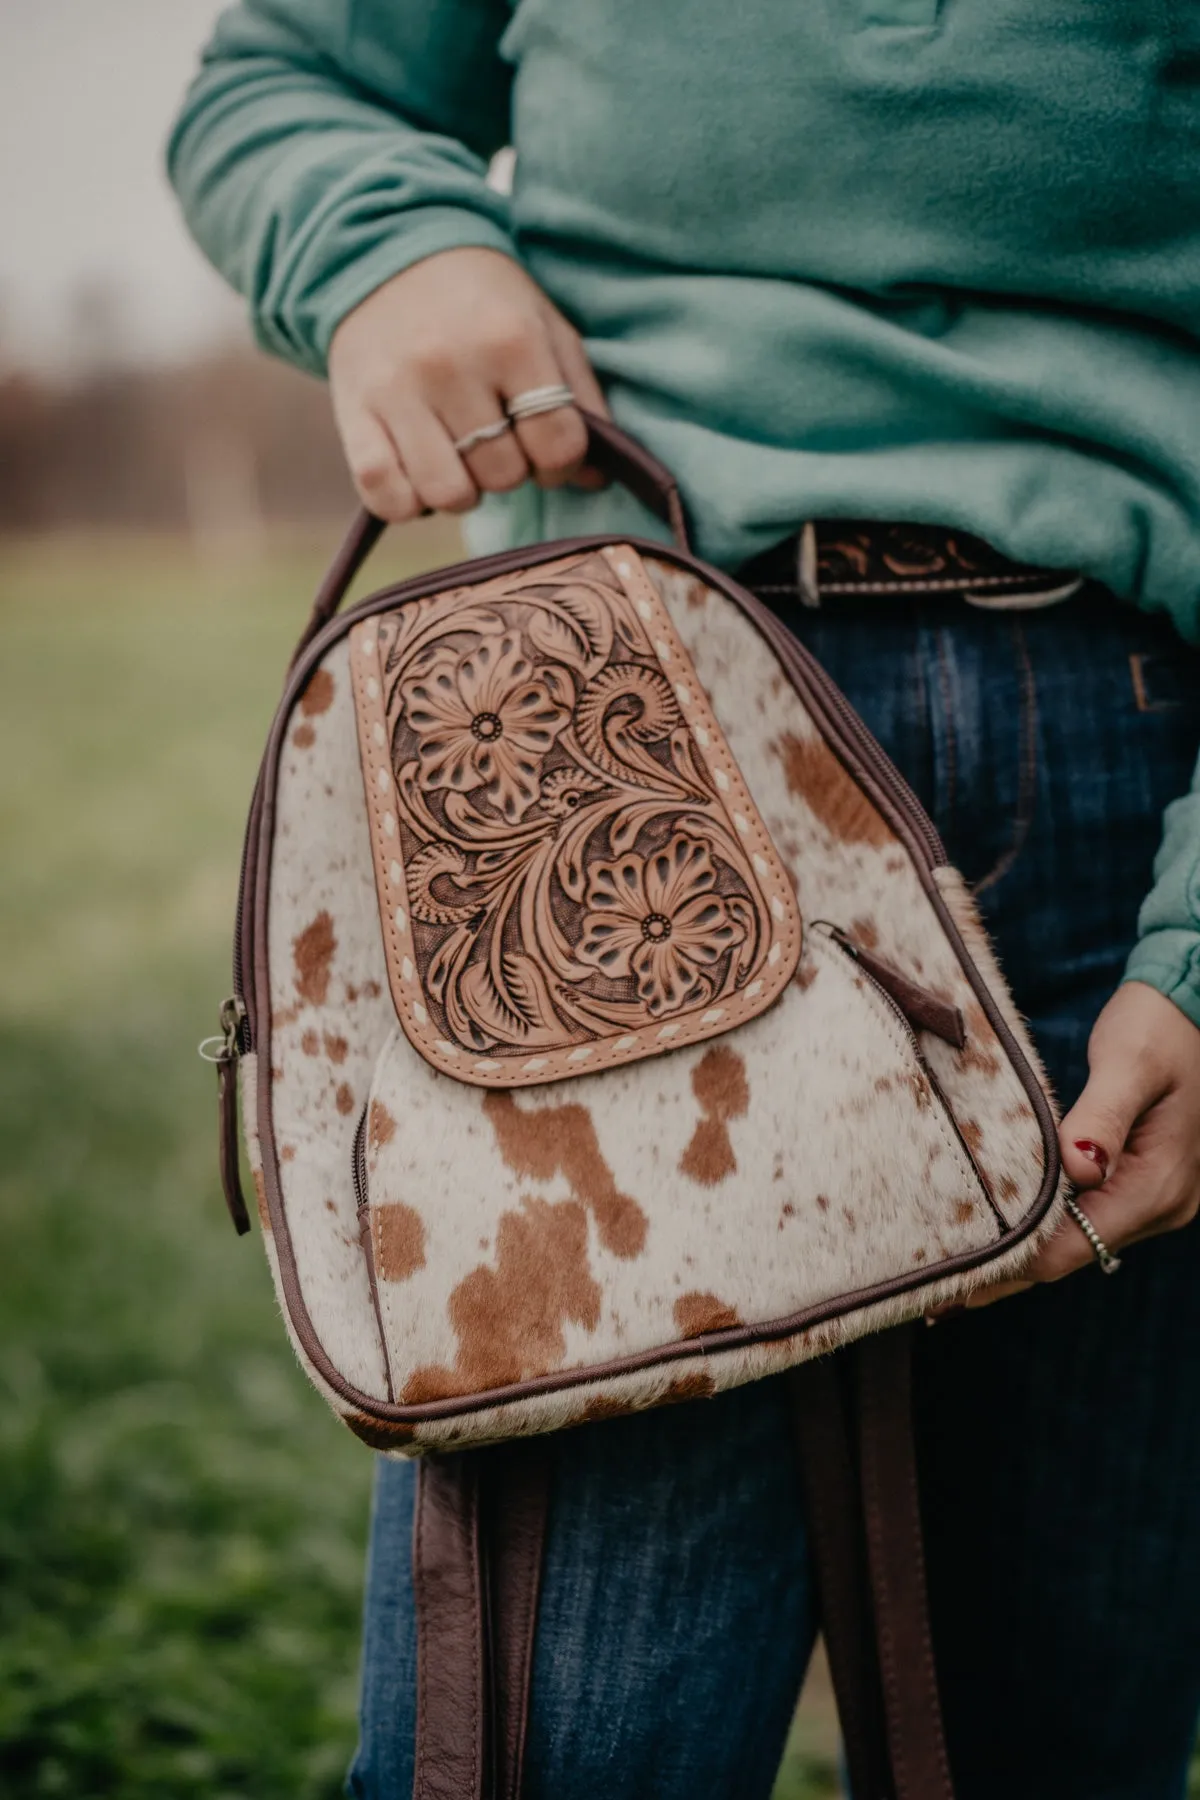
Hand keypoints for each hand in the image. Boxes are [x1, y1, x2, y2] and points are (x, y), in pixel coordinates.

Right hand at [327, 248, 608, 521]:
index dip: (561, 462)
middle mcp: (451, 364)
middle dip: (510, 469)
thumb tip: (594, 478)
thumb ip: (580, 398)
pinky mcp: (353, 414)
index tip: (546, 448)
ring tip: (458, 458)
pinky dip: (408, 503)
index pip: (557, 444)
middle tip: (496, 440)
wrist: (387, 254)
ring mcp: (396, 391)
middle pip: (504, 474)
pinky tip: (417, 475)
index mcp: (509, 339)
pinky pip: (388, 497)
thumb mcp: (544, 327)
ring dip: (462, 491)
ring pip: (449, 495)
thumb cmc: (481, 302)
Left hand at [963, 981, 1199, 1306]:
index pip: (1074, 1246)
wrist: (1193, 1007)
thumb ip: (1102, 1115)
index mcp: (1159, 1185)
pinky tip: (998, 1238)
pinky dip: (1039, 1230)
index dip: (1013, 1266)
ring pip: (1074, 1242)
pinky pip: (1081, 1219)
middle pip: (1070, 1255)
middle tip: (934, 1290)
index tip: (956, 1279)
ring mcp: (1152, 1198)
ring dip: (1018, 1255)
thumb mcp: (1130, 1062)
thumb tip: (1078, 1168)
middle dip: (1006, 1272)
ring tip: (951, 1272)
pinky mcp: (1136, 1183)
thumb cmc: (1160, 1028)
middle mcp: (1161, 1205)